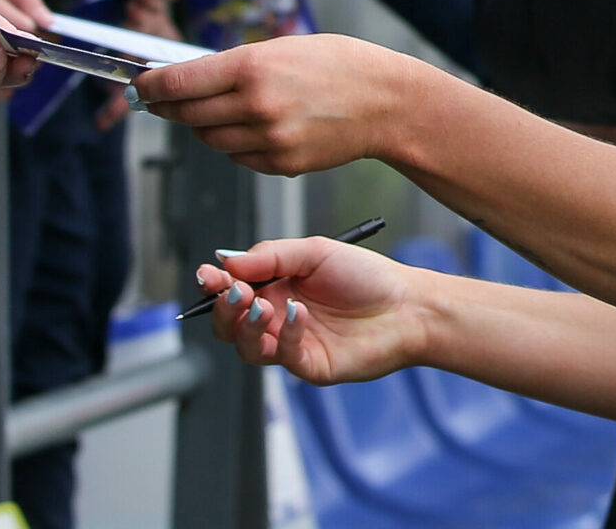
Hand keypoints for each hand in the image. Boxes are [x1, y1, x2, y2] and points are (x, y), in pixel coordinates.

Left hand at [132, 33, 426, 175]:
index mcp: (251, 68)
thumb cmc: (338, 65)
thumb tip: (188, 79)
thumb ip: (234, 66)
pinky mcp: (280, 164)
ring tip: (217, 110)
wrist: (385, 102)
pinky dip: (234, 144)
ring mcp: (268, 140)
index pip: (178, 83)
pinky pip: (237, 157)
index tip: (139, 86)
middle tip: (157, 100)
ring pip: (209, 139)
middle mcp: (255, 106)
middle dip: (168, 107)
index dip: (150, 86)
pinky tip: (252, 127)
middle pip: (187, 114)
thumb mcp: (282, 48)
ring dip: (203, 126)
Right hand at [197, 236, 421, 383]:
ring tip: (261, 304)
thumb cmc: (366, 276)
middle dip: (224, 308)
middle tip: (235, 291)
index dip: (215, 284)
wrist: (407, 306)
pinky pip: (282, 355)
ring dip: (245, 325)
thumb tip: (225, 260)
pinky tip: (299, 313)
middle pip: (229, 324)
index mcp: (275, 287)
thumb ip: (270, 256)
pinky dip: (284, 333)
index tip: (208, 275)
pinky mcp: (308, 365)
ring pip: (245, 346)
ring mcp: (290, 344)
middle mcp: (277, 317)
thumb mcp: (314, 252)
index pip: (231, 290)